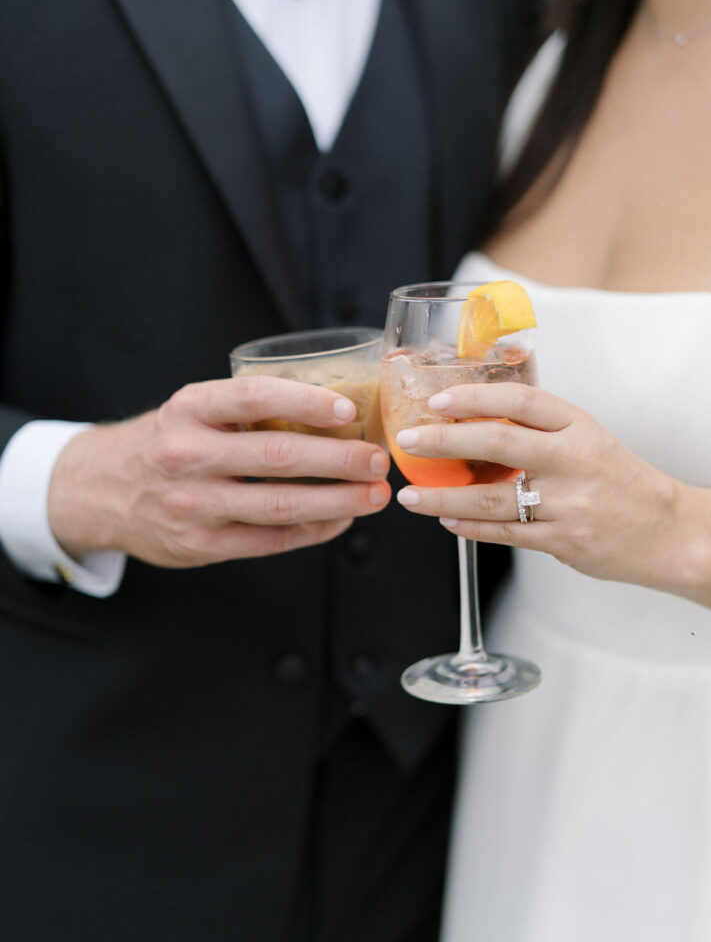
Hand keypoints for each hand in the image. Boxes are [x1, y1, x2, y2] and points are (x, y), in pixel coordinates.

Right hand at [48, 376, 390, 567]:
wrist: (100, 490)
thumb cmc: (166, 442)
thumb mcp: (191, 410)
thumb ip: (246, 410)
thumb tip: (335, 413)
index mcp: (189, 408)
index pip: (255, 397)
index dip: (306, 402)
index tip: (349, 411)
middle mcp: (187, 454)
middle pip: (278, 457)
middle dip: (340, 460)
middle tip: (378, 460)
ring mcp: (193, 504)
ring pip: (280, 506)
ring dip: (338, 501)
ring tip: (374, 495)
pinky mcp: (200, 545)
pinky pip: (271, 540)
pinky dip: (314, 530)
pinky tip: (341, 519)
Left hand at [394, 382, 682, 586]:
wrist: (668, 530)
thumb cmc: (618, 478)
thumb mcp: (587, 437)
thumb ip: (538, 427)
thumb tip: (471, 416)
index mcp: (578, 426)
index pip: (520, 400)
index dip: (474, 396)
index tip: (438, 400)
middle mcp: (573, 460)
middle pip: (498, 442)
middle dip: (444, 441)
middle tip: (408, 440)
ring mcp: (568, 504)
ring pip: (491, 499)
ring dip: (442, 499)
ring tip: (411, 496)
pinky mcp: (563, 541)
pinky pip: (504, 534)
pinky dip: (470, 528)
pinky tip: (447, 521)